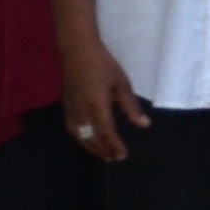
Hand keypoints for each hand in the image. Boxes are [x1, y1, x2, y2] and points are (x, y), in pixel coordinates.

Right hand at [61, 34, 150, 162]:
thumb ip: (131, 107)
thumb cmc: (102, 64)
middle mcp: (80, 111)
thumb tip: (144, 125)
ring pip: (79, 136)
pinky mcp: (65, 107)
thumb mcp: (121, 84)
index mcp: (96, 105)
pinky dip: (82, 139)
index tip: (123, 155)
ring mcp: (70, 109)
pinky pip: (72, 129)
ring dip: (92, 147)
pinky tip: (89, 141)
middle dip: (104, 150)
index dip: (114, 145)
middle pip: (91, 138)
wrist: (76, 51)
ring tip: (105, 154)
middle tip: (116, 158)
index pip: (106, 132)